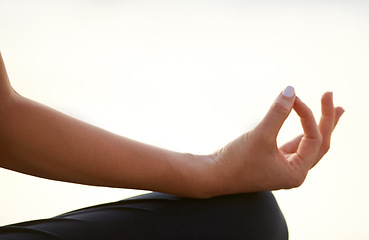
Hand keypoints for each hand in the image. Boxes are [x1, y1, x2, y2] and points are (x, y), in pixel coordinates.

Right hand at [207, 87, 343, 194]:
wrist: (212, 175)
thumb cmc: (235, 161)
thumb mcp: (259, 136)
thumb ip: (277, 113)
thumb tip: (291, 90)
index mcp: (296, 173)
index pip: (313, 139)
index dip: (307, 115)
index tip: (293, 98)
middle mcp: (293, 172)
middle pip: (319, 143)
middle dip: (327, 119)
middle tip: (331, 96)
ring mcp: (284, 166)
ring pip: (308, 143)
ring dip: (319, 125)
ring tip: (334, 109)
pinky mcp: (272, 160)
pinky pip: (294, 143)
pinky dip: (302, 130)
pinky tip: (307, 121)